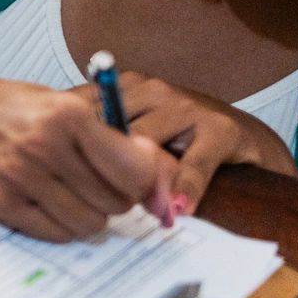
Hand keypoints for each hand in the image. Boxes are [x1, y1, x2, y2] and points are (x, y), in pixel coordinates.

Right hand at [0, 75, 172, 241]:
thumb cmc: (27, 111)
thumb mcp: (75, 109)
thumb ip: (120, 144)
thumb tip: (163, 188)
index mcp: (68, 116)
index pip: (134, 171)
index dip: (143, 181)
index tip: (134, 179)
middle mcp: (43, 145)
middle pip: (116, 203)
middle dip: (117, 198)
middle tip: (98, 183)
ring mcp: (19, 176)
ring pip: (89, 224)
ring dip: (90, 214)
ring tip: (72, 193)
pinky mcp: (1, 202)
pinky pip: (57, 234)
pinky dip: (61, 224)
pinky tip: (49, 201)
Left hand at [74, 69, 296, 215]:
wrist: (245, 141)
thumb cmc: (178, 141)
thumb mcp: (135, 135)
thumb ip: (98, 143)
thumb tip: (53, 168)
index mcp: (126, 87)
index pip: (82, 111)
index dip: (67, 144)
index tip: (56, 173)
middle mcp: (153, 90)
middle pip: (109, 130)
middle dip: (96, 165)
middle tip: (83, 198)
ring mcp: (187, 107)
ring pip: (146, 145)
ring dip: (136, 182)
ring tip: (125, 209)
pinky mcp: (220, 129)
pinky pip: (194, 163)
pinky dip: (183, 188)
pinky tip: (176, 210)